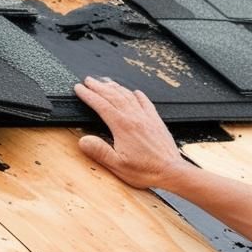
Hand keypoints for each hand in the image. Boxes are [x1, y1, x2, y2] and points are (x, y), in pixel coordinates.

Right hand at [72, 76, 186, 189]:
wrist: (171, 171)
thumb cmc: (146, 170)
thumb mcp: (118, 166)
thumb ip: (100, 152)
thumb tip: (83, 141)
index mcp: (123, 126)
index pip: (101, 105)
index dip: (89, 95)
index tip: (79, 89)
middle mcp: (135, 118)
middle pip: (113, 96)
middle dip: (98, 87)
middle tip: (88, 80)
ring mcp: (146, 117)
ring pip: (128, 96)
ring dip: (115, 87)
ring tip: (106, 81)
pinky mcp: (156, 121)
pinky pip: (146, 102)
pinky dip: (138, 95)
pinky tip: (135, 92)